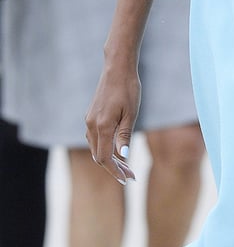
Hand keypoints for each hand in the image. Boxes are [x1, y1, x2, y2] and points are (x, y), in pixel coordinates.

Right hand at [85, 61, 140, 185]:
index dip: (115, 171)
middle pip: (99, 156)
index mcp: (102, 126)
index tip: (127, 179)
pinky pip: (94, 138)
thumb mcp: (131, 113)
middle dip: (114, 168)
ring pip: (95, 148)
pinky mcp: (91, 115)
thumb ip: (125, 135)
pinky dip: (104, 147)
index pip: (105, 158)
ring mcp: (89, 120)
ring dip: (108, 158)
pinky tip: (116, 149)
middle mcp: (91, 125)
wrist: (117, 68)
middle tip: (130, 175)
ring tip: (125, 166)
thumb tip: (123, 156)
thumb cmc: (128, 88)